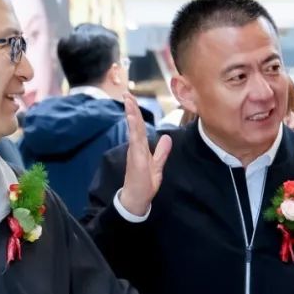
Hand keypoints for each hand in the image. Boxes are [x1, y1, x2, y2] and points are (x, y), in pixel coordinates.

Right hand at [119, 94, 171, 215]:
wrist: (137, 199)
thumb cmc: (144, 184)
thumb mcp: (157, 165)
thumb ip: (161, 152)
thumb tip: (166, 138)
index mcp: (140, 148)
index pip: (139, 127)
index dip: (137, 113)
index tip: (132, 100)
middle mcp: (136, 147)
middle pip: (135, 124)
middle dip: (131, 108)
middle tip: (126, 94)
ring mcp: (135, 151)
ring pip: (134, 129)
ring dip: (132, 114)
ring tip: (128, 100)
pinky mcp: (136, 157)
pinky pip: (135, 139)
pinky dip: (134, 127)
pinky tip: (132, 117)